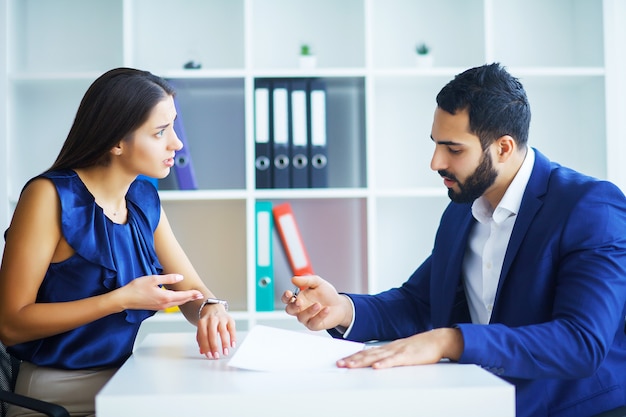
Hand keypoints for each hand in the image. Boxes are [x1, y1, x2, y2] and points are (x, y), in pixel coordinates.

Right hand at [118, 274, 203, 310]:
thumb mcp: (153, 279)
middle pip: (181, 301)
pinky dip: (176, 301)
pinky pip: (170, 304)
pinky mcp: (156, 307)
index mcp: (165, 297)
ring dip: (184, 300)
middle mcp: (164, 304)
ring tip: (190, 296)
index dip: (192, 294)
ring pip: (176, 304)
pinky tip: (177, 298)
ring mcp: (160, 307)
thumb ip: (168, 278)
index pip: (183, 296)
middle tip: (199, 295)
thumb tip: (180, 277)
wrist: (124, 299)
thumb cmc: (136, 288)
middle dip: (191, 298)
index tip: (199, 293)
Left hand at [197, 303, 235, 359]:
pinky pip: (232, 329)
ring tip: (225, 352)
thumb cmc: (207, 322)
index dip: (206, 347)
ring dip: (224, 344)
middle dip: (214, 346)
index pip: (203, 336)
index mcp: (202, 322)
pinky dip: (233, 338)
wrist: (213, 309)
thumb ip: (201, 340)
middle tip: (216, 356)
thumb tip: (202, 351)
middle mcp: (211, 320)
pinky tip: (233, 345)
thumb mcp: (201, 329)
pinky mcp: (230, 319)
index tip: (209, 355)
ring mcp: (221, 319)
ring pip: (223, 332)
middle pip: (212, 334)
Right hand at [280, 275, 352, 330]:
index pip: (287, 299)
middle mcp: (300, 309)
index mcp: (298, 298)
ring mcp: (306, 318)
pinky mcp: (314, 325)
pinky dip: (319, 316)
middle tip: (299, 301)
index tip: (289, 293)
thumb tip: (293, 279)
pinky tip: (326, 309)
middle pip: (289, 310)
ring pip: (301, 317)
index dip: (285, 297)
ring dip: (309, 311)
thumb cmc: (327, 294)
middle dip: (293, 306)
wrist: (340, 304)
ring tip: (318, 304)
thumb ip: (306, 280)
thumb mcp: (317, 283)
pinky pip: (313, 323)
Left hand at [336, 328, 463, 368]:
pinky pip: (394, 361)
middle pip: (367, 355)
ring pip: (376, 357)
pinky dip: (384, 364)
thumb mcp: (402, 352)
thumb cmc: (421, 348)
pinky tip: (376, 367)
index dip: (353, 357)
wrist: (437, 340)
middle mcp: (390, 348)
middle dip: (352, 360)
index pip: (367, 353)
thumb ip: (390, 357)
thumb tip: (378, 363)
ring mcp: (398, 351)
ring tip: (350, 365)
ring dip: (362, 362)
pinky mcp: (408, 356)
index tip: (342, 361)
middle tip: (339, 364)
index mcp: (388, 348)